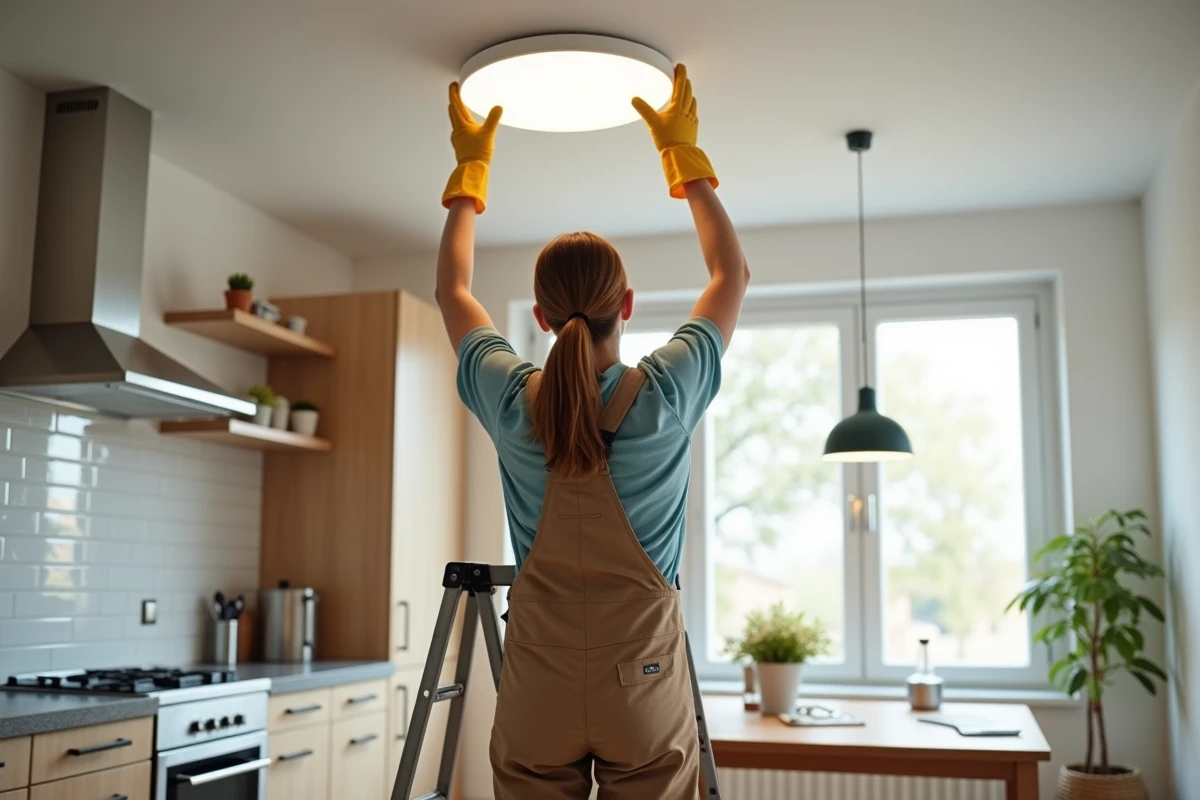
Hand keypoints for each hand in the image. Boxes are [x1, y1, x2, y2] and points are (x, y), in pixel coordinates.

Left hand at [442, 83, 501, 212]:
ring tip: (459, 106)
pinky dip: (461, 123)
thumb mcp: (488, 134)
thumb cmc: (478, 153)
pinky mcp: (460, 145)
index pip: (456, 105)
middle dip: (454, 101)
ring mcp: (457, 138)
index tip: (453, 85)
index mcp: (462, 124)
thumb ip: (493, 119)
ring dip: (456, 111)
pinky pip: (459, 129)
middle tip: (455, 92)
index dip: (454, 93)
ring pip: (455, 120)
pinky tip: (466, 127)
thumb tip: (498, 107)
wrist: (472, 170)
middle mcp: (457, 130)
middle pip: (453, 111)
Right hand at [631, 64, 716, 197]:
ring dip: (690, 94)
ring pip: (692, 102)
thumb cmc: (667, 140)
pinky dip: (692, 107)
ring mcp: (691, 120)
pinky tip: (690, 110)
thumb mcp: (653, 123)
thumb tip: (634, 99)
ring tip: (688, 89)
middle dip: (685, 82)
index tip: (681, 66)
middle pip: (688, 92)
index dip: (681, 75)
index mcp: (677, 108)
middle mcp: (686, 112)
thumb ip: (644, 109)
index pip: (680, 86)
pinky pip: (694, 113)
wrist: (679, 155)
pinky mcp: (693, 129)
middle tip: (683, 75)